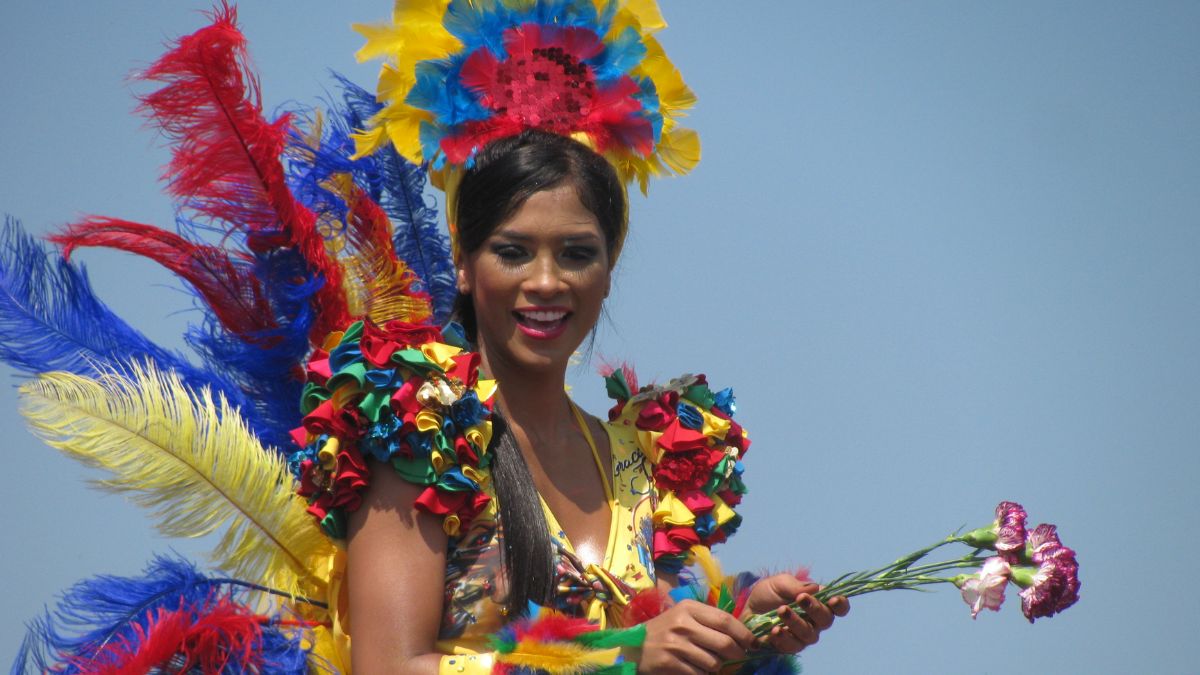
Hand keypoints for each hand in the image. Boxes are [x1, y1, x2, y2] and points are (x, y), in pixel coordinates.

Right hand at [634, 599, 756, 674]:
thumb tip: (740, 634)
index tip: (753, 643)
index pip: (725, 620)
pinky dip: (703, 674)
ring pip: (714, 662)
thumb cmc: (664, 630)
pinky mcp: (669, 663)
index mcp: (688, 608)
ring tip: (711, 662)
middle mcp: (682, 624)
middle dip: (737, 653)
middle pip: (724, 642)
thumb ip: (707, 621)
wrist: (633, 647)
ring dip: (717, 666)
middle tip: (738, 656)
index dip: (744, 633)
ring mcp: (675, 644)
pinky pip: (699, 674)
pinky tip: (696, 669)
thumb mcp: (683, 616)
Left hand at [741, 573, 849, 653]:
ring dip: (796, 622)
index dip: (840, 604)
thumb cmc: (768, 594)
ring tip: (781, 611)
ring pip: (809, 634)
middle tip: (800, 599)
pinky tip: (775, 629)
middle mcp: (815, 621)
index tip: (833, 599)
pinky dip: (784, 637)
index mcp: (818, 602)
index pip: (839, 606)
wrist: (746, 609)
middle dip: (815, 609)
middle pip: (826, 620)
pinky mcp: (789, 647)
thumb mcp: (779, 583)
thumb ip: (796, 586)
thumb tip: (816, 588)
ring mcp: (803, 636)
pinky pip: (792, 646)